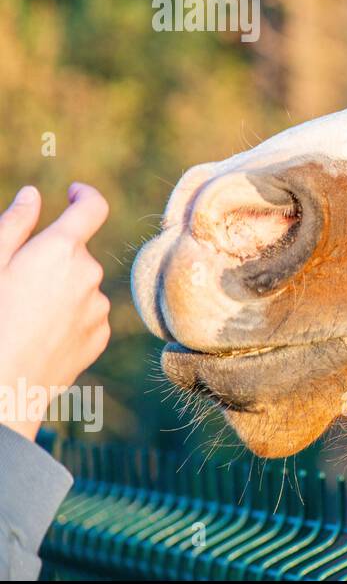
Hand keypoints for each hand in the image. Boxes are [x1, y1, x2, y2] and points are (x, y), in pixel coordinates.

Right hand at [0, 184, 110, 440]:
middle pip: (76, 253)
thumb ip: (14, 226)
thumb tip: (33, 195)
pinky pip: (85, 315)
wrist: (1, 389)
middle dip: (52, 257)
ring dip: (58, 289)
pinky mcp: (98, 337)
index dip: (83, 195)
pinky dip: (66, 317)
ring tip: (21, 315)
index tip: (71, 193)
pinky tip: (36, 335)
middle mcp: (89, 275)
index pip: (93, 207)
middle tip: (13, 281)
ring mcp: (98, 308)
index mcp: (61, 250)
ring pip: (80, 285)